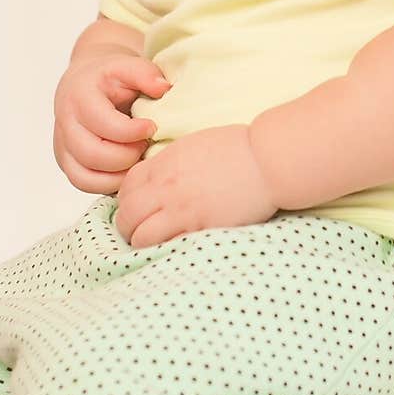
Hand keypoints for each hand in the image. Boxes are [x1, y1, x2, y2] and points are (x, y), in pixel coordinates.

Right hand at [53, 50, 170, 193]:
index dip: (132, 132)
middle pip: (93, 155)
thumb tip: (164, 89)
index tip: (152, 127)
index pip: (104, 124)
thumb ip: (146, 74)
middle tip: (146, 145)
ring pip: (86, 176)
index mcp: (80, 96)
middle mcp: (65, 123)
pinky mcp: (66, 162)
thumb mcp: (129, 65)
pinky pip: (84, 184)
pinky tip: (128, 170)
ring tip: (138, 158)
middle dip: (127, 156)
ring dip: (119, 174)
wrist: (86, 82)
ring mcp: (62, 146)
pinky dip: (109, 184)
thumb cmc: (110, 77)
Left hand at [114, 124, 278, 247]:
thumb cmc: (238, 147)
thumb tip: (158, 177)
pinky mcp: (200, 227)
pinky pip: (169, 245)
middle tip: (140, 230)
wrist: (267, 158)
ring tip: (156, 242)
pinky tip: (175, 246)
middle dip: (128, 225)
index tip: (137, 207)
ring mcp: (182, 209)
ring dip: (144, 241)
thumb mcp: (194, 145)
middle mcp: (167, 186)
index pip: (126, 186)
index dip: (128, 200)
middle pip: (127, 214)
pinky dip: (166, 249)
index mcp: (164, 163)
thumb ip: (171, 162)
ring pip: (142, 235)